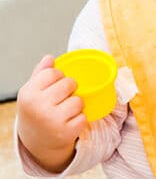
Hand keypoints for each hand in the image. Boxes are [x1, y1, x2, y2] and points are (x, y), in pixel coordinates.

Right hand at [16, 55, 86, 172]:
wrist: (37, 141)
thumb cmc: (37, 110)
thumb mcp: (32, 92)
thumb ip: (41, 74)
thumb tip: (49, 57)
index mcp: (28, 94)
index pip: (54, 72)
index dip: (59, 77)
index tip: (55, 85)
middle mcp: (38, 107)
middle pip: (70, 83)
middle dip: (70, 89)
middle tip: (62, 99)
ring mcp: (52, 121)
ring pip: (79, 100)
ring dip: (76, 105)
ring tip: (65, 111)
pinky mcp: (65, 133)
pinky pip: (84, 117)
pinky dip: (80, 119)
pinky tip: (68, 122)